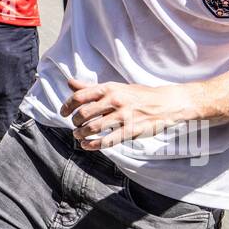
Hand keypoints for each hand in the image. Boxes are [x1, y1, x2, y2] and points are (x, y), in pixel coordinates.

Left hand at [60, 80, 193, 149]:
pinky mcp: (130, 130)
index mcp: (109, 88)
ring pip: (93, 128)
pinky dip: (93, 145)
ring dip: (81, 134)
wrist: (165, 103)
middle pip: (84, 113)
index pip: (79, 96)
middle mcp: (114, 100)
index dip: (67, 106)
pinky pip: (107, 140)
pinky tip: (87, 146)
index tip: (63, 113)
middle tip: (74, 125)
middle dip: (75, 122)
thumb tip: (69, 82)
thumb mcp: (115, 87)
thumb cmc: (137, 95)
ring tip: (78, 136)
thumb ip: (91, 87)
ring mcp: (123, 116)